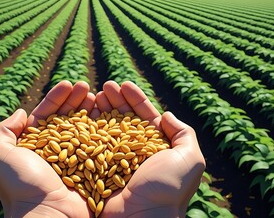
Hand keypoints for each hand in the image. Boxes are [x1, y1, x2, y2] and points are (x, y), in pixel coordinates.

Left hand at [0, 81, 94, 217]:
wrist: (47, 215)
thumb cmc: (21, 186)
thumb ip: (4, 131)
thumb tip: (21, 112)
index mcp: (32, 147)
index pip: (45, 116)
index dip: (56, 98)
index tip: (68, 83)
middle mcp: (53, 152)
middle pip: (66, 119)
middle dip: (75, 100)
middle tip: (86, 85)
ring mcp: (73, 160)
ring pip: (82, 129)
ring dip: (90, 111)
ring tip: (98, 95)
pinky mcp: (89, 169)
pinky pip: (97, 146)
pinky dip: (102, 130)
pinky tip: (107, 115)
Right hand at [96, 81, 205, 217]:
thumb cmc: (167, 189)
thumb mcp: (189, 159)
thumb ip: (184, 134)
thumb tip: (166, 115)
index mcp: (156, 148)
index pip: (145, 117)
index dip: (135, 99)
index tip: (124, 84)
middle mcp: (135, 152)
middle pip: (123, 119)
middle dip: (115, 101)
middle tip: (106, 86)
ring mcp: (116, 159)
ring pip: (107, 129)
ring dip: (101, 110)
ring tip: (95, 94)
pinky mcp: (99, 168)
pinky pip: (92, 144)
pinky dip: (88, 128)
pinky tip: (84, 114)